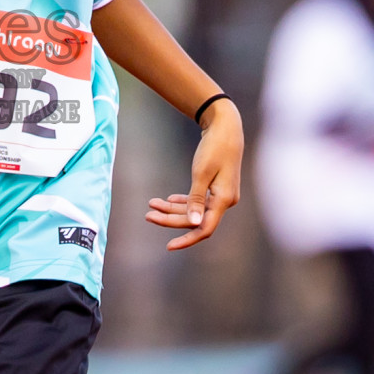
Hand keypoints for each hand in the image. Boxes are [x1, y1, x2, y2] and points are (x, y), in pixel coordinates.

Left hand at [145, 99, 243, 250]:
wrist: (225, 127)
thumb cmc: (214, 148)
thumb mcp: (202, 173)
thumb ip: (196, 199)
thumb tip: (194, 224)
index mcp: (224, 200)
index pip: (204, 229)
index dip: (186, 240)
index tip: (168, 246)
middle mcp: (225, 201)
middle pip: (195, 219)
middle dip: (170, 218)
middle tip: (148, 214)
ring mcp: (221, 195)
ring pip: (194, 210)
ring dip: (173, 208)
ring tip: (151, 204)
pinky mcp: (216, 187)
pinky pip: (198, 200)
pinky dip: (183, 202)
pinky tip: (168, 200)